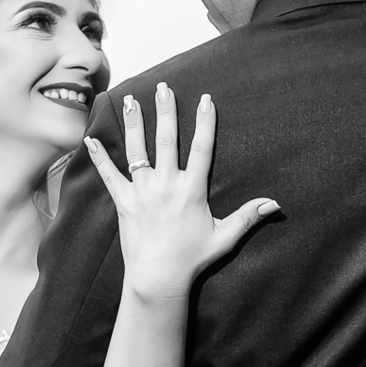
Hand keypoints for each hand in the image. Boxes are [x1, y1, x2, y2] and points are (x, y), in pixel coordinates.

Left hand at [83, 81, 279, 299]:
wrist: (157, 279)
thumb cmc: (192, 259)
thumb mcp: (224, 237)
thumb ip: (248, 217)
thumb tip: (276, 204)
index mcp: (192, 190)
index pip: (201, 148)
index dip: (205, 122)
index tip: (206, 99)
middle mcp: (166, 185)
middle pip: (167, 140)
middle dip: (166, 111)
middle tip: (163, 87)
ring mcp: (142, 191)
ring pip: (137, 150)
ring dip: (136, 123)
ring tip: (132, 99)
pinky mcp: (123, 202)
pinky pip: (108, 175)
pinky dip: (99, 156)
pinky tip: (89, 138)